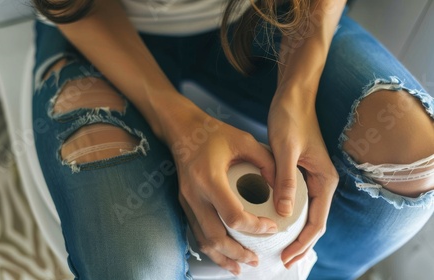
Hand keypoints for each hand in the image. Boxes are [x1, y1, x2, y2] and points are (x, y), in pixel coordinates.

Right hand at [160, 101, 278, 274]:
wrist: (182, 129)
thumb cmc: (213, 133)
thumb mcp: (244, 141)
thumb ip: (266, 162)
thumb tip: (282, 190)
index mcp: (209, 179)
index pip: (233, 215)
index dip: (255, 227)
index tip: (272, 227)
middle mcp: (195, 194)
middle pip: (215, 236)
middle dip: (238, 253)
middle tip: (256, 260)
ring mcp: (187, 201)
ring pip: (203, 240)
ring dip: (223, 257)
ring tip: (241, 266)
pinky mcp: (185, 203)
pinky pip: (196, 233)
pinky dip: (211, 248)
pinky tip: (224, 255)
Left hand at [267, 90, 338, 267]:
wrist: (293, 96)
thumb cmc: (291, 118)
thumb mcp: (286, 149)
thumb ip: (286, 180)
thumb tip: (284, 212)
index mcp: (325, 179)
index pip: (318, 221)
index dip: (303, 242)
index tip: (288, 257)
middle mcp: (322, 181)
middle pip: (314, 221)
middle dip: (300, 243)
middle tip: (283, 260)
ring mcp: (312, 177)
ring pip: (306, 213)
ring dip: (295, 232)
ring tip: (278, 247)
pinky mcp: (300, 172)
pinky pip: (298, 200)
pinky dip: (288, 215)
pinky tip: (274, 221)